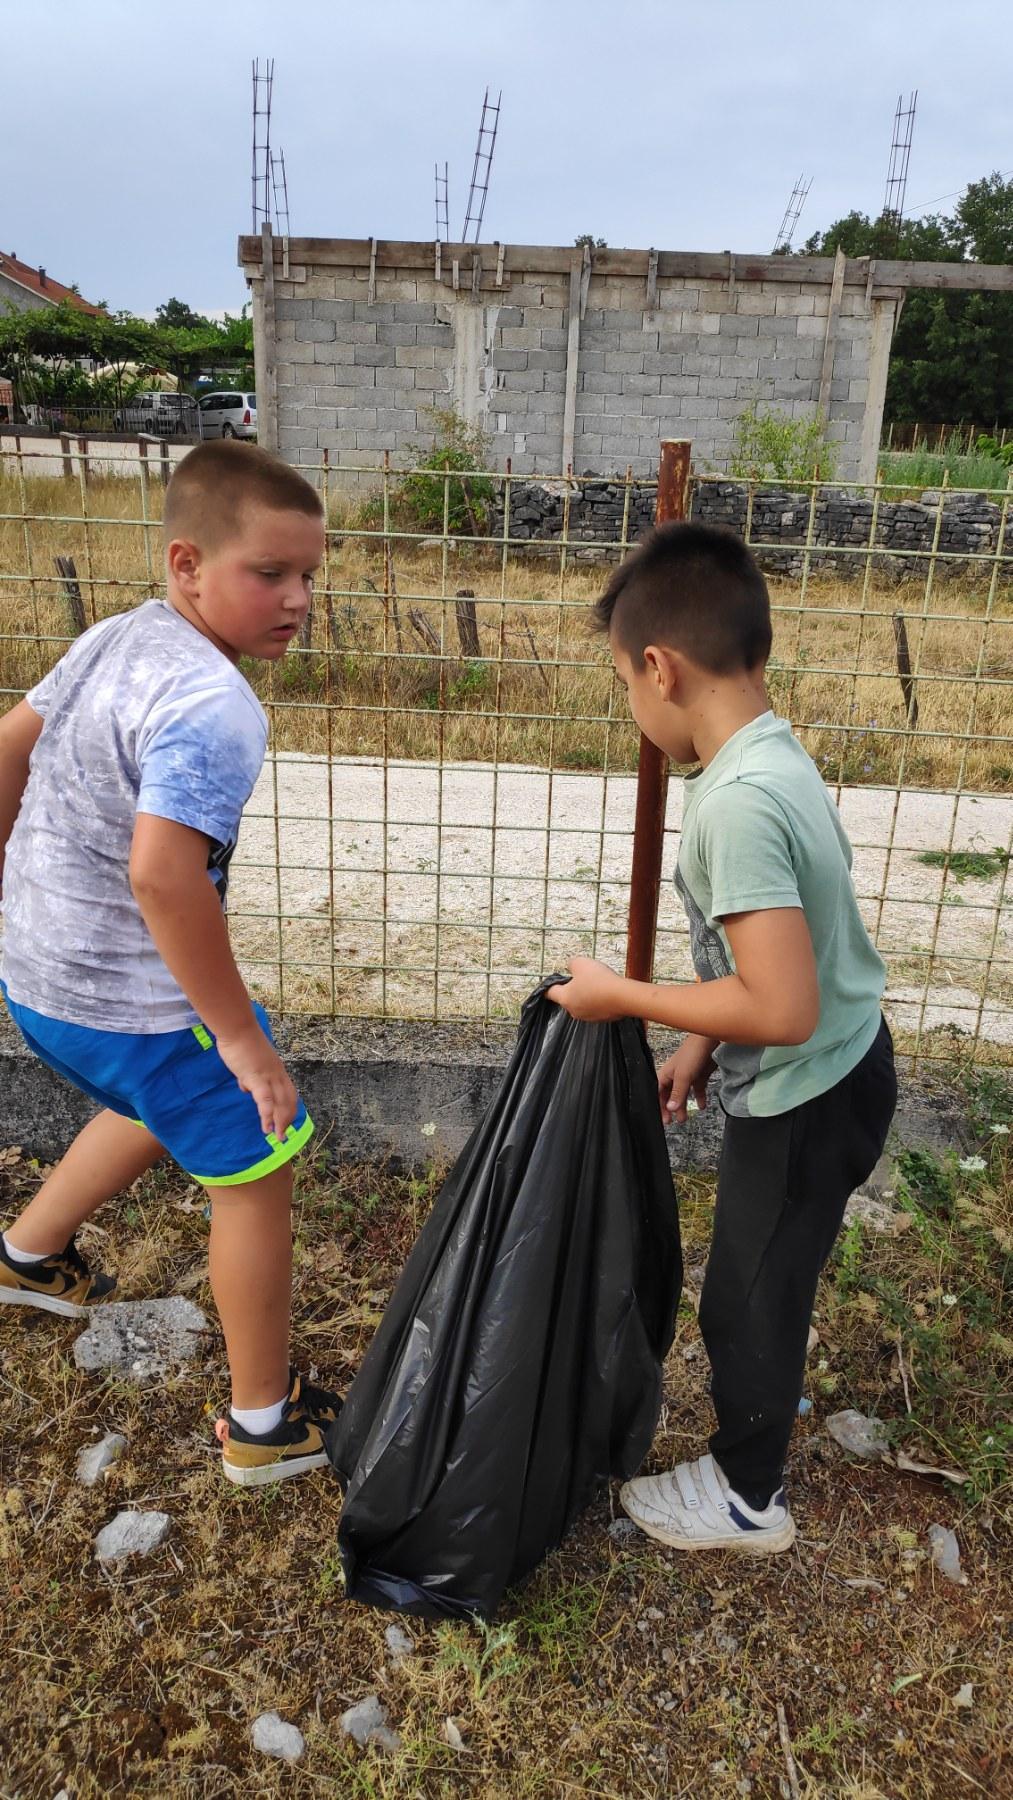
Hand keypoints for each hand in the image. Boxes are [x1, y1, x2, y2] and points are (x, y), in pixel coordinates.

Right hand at [215, 1024, 298, 1140]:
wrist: (237, 1027)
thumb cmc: (240, 1042)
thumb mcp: (249, 1062)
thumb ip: (250, 1075)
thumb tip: (246, 1087)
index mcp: (277, 1070)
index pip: (289, 1092)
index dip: (289, 1108)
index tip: (286, 1122)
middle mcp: (277, 1074)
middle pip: (288, 1100)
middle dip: (287, 1119)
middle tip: (283, 1136)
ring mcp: (268, 1075)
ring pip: (280, 1102)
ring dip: (280, 1122)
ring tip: (278, 1137)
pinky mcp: (255, 1076)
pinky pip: (265, 1099)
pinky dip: (268, 1114)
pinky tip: (267, 1127)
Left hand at [546, 957, 629, 1021]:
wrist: (623, 996)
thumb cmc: (599, 980)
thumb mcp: (581, 962)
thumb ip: (571, 964)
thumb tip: (571, 967)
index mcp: (565, 998)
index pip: (550, 993)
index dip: (550, 985)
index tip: (552, 982)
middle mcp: (574, 1011)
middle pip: (568, 998)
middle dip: (573, 987)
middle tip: (584, 976)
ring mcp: (588, 1016)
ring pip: (582, 1003)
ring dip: (587, 994)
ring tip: (598, 983)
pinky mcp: (602, 1018)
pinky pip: (596, 1007)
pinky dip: (599, 1000)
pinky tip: (607, 991)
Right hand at [657, 1034, 716, 1124]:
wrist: (710, 1040)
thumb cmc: (693, 1052)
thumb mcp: (683, 1076)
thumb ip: (678, 1093)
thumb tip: (671, 1108)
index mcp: (666, 1074)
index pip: (658, 1094)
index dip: (659, 1106)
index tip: (664, 1119)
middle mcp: (675, 1076)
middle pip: (670, 1095)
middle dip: (670, 1108)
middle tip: (672, 1121)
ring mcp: (687, 1075)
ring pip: (682, 1094)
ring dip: (683, 1106)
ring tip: (684, 1118)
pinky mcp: (699, 1075)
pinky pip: (697, 1090)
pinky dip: (698, 1098)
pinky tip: (702, 1106)